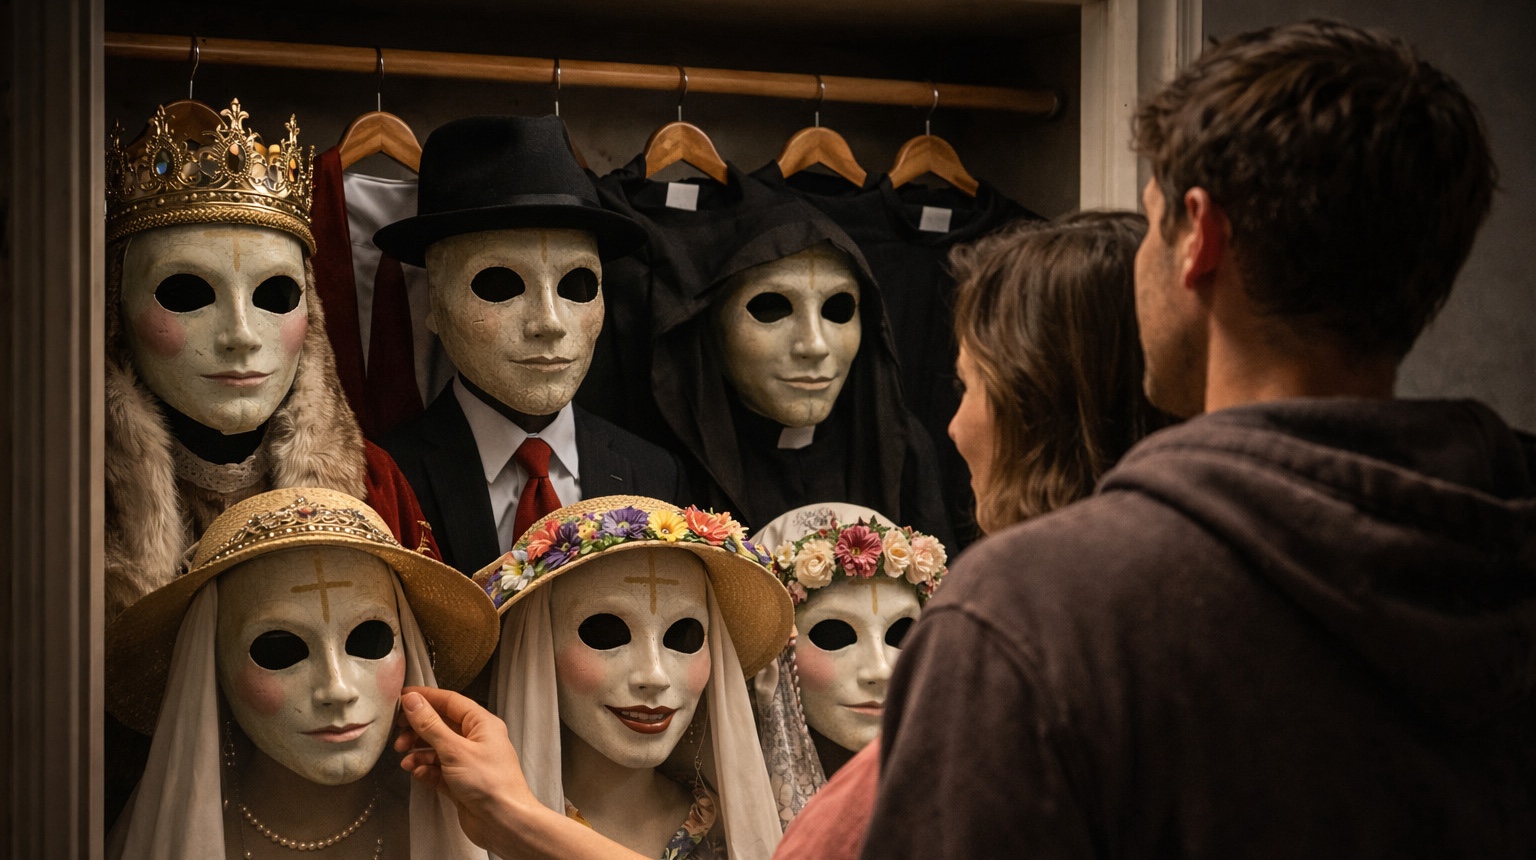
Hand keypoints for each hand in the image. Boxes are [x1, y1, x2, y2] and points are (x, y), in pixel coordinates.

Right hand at [394, 686, 533, 848]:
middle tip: (399, 734)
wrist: (504, 822)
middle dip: (418, 729)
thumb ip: (431, 725)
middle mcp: (476, 740)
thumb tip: (413, 701)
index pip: (450, 701)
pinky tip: (417, 772)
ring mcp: (468, 762)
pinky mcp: (460, 782)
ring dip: (418, 752)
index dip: (426, 698)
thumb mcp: (455, 749)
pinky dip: (425, 769)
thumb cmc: (490, 783)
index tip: (402, 698)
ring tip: (405, 758)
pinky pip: (437, 770)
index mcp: (482, 724)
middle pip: (441, 725)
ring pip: (436, 748)